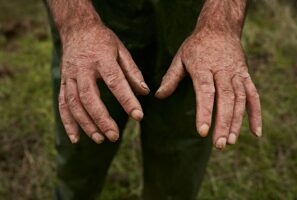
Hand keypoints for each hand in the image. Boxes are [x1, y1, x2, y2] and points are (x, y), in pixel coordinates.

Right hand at [59, 24, 148, 143]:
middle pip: (89, 97)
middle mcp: (82, 69)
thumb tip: (144, 92)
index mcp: (101, 58)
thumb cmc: (103, 41)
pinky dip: (68, 123)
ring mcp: (69, 76)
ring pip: (74, 104)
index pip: (115, 82)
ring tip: (100, 139)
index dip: (127, 100)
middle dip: (101, 119)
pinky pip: (62, 104)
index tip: (138, 116)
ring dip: (86, 124)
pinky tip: (76, 138)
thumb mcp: (121, 50)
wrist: (77, 28)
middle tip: (114, 136)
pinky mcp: (63, 82)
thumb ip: (132, 72)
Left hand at [156, 31, 261, 148]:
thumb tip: (159, 96)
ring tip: (231, 141)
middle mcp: (222, 71)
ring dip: (237, 121)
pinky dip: (256, 114)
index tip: (202, 132)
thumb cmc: (196, 45)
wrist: (219, 28)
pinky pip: (254, 95)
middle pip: (225, 99)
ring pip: (240, 99)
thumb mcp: (180, 57)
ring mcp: (237, 73)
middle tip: (219, 145)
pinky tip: (255, 132)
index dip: (205, 112)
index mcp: (204, 67)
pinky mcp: (245, 75)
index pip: (206, 92)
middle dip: (223, 123)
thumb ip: (171, 77)